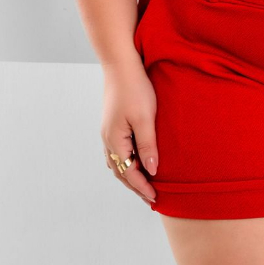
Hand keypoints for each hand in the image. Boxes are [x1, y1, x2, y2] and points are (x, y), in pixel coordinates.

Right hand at [100, 59, 158, 206]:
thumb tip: (152, 171)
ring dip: (130, 175)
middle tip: (151, 198)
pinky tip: (136, 161)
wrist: (121, 65)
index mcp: (115, 141)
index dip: (143, 187)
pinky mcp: (112, 124)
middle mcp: (108, 140)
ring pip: (118, 162)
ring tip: (144, 184)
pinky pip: (118, 151)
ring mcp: (108, 132)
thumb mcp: (144, 118)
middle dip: (135, 186)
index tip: (156, 199)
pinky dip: (127, 162)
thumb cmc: (134, 88)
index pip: (129, 173)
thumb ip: (148, 145)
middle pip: (121, 171)